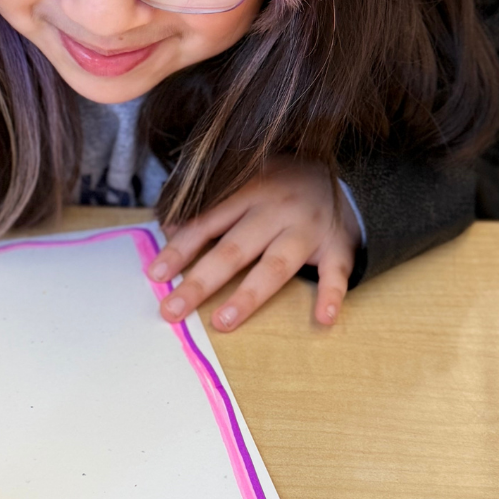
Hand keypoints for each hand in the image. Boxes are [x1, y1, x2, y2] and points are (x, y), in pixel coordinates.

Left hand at [155, 159, 357, 330]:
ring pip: (276, 265)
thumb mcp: (244, 180)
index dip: (179, 250)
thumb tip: (169, 227)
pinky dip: (332, 295)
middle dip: (201, 282)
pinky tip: (323, 318)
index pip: (206, 224)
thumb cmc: (281, 184)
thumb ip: (210, 203)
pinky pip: (336, 273)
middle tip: (172, 310)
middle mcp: (278, 210)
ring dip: (249, 295)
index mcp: (250, 190)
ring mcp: (309, 229)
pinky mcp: (338, 246)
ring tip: (223, 322)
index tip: (155, 276)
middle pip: (234, 249)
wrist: (342, 176)